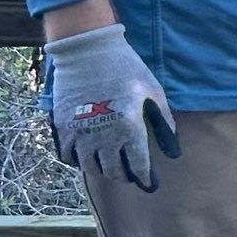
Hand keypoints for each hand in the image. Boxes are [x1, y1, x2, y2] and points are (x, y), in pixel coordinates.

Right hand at [45, 21, 179, 191]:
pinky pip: (68, 156)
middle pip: (113, 171)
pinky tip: (88, 155)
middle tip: (130, 173)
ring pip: (90, 167)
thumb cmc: (125, 69)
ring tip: (110, 165)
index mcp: (129, 128)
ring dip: (102, 170)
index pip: (138, 166)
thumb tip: (174, 152)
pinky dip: (79, 161)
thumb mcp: (153, 92)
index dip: (145, 178)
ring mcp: (80, 134)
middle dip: (124, 175)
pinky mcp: (62, 128)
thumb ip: (164, 123)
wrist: (87, 51)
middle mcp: (103, 136)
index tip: (150, 184)